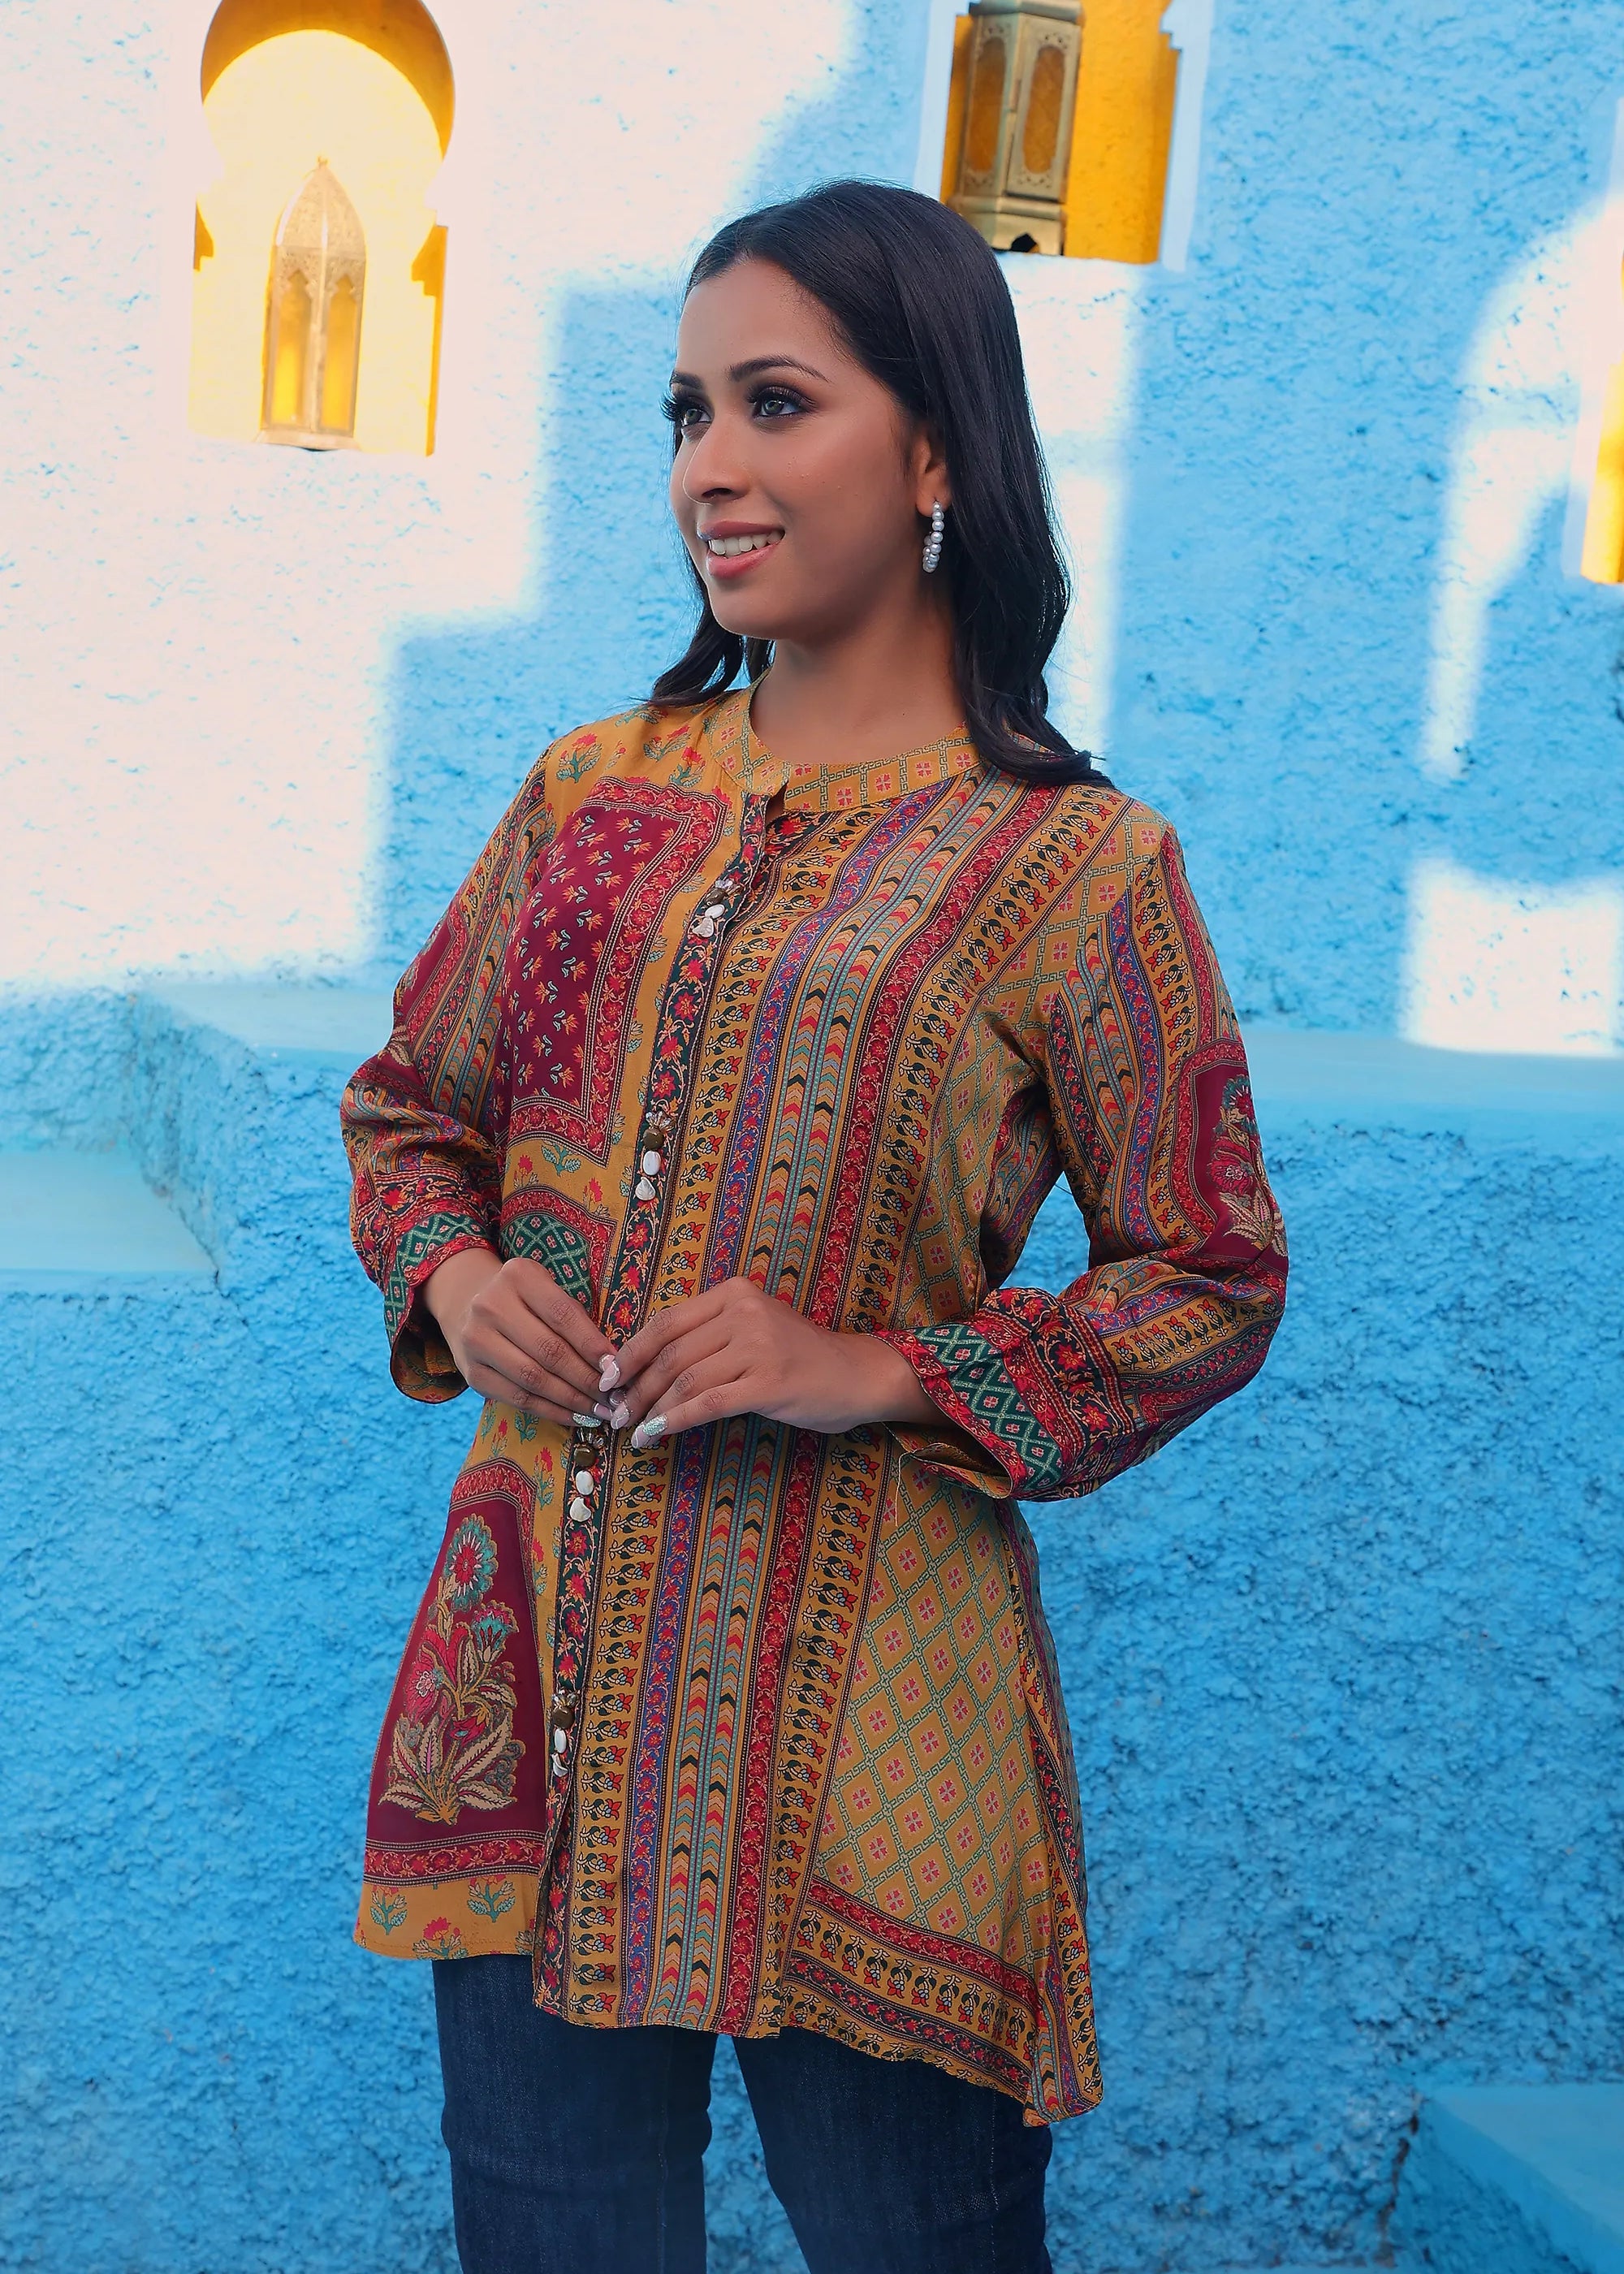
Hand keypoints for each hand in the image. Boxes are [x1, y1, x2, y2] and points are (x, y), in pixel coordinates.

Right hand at [423, 1248, 614, 1426]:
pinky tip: (575, 1416)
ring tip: (600, 1410)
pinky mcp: (471, 1373)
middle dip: (587, 1379)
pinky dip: (551, 1411)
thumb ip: (575, 1318)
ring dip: (572, 1400)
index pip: (563, 1315)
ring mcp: (476, 1340)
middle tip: (614, 1397)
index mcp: (518, 1276)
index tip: (617, 1368)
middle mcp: (491, 1305)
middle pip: (549, 1351)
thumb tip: (613, 1362)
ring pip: (533, 1379)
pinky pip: (517, 1398)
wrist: (466, 1306)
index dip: (593, 1345)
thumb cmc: (524, 1300)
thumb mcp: (546, 1290)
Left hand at [605, 1276, 938, 1448]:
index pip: (666, 1322)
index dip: (630, 1352)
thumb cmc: (799, 1356)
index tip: (607, 1377)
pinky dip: (674, 1422)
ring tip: (632, 1429)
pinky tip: (655, 1435)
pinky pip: (708, 1404)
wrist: (856, 1374)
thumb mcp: (752, 1327)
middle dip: (635, 1386)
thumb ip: (708, 1334)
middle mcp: (744, 1312)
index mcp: (734, 1292)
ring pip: (685, 1380)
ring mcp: (758, 1346)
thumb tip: (644, 1365)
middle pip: (670, 1353)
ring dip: (650, 1409)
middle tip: (615, 1413)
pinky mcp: (768, 1383)